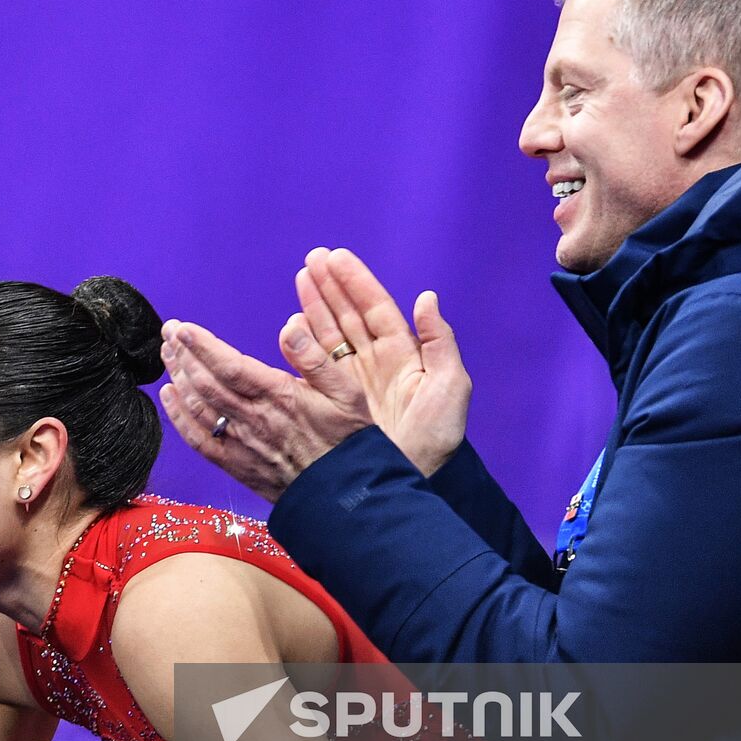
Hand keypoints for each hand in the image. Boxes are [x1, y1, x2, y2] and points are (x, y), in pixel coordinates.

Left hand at [159, 303, 371, 501]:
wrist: (344, 496)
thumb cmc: (348, 441)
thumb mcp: (348, 392)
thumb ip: (316, 358)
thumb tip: (290, 326)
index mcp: (279, 396)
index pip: (229, 365)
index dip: (201, 345)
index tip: (182, 327)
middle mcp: (254, 419)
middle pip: (205, 382)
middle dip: (182, 354)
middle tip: (168, 332)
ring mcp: (240, 443)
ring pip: (197, 406)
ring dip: (177, 377)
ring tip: (167, 354)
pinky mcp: (234, 464)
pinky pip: (197, 439)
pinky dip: (178, 416)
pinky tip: (168, 396)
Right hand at [305, 248, 470, 475]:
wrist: (408, 482)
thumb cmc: (434, 440)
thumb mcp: (450, 389)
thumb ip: (440, 343)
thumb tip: (427, 298)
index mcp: (403, 356)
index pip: (376, 309)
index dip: (356, 283)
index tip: (336, 258)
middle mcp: (374, 363)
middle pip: (348, 315)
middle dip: (330, 286)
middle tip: (311, 259)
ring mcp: (350, 382)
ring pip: (328, 334)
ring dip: (314, 305)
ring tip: (301, 278)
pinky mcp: (331, 402)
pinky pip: (312, 367)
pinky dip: (300, 344)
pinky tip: (291, 325)